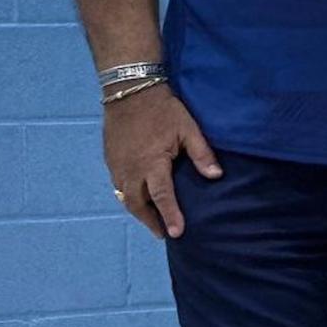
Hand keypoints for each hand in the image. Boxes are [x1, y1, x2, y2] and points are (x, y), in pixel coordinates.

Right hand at [101, 87, 221, 236]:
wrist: (129, 92)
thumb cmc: (163, 110)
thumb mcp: (188, 129)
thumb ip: (202, 154)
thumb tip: (216, 176)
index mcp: (151, 163)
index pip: (161, 196)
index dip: (169, 216)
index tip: (176, 234)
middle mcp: (130, 169)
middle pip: (137, 204)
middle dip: (150, 221)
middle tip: (163, 234)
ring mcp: (116, 165)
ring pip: (124, 197)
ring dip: (138, 211)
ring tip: (152, 221)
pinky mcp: (110, 159)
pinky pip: (118, 186)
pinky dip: (128, 197)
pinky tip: (138, 199)